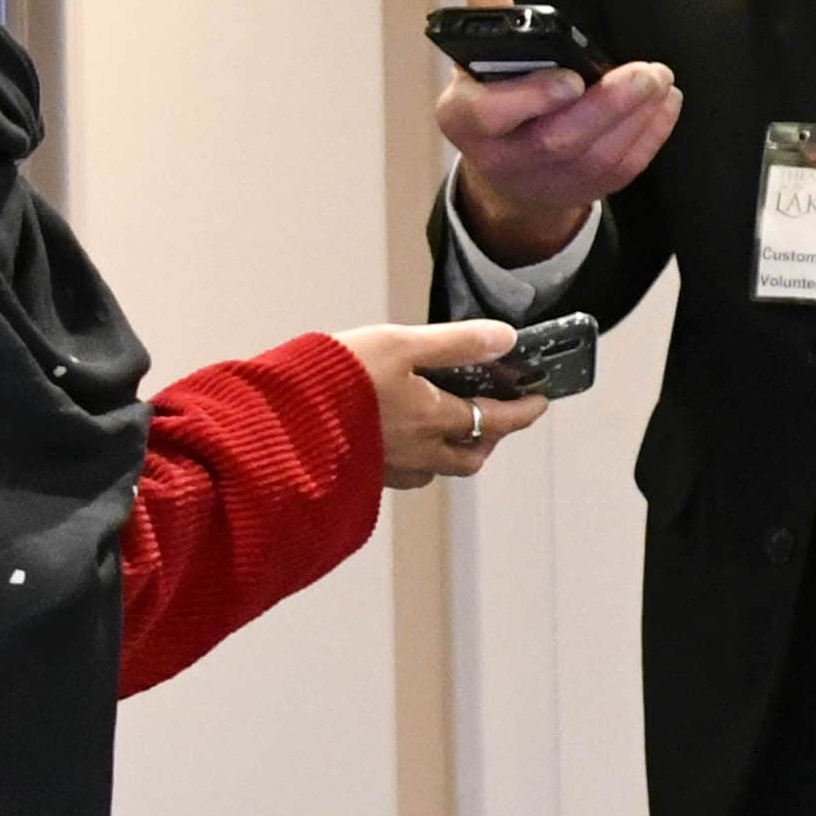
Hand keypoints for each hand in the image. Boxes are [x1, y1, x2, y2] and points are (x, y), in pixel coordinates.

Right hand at [340, 322, 550, 485]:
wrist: (274, 421)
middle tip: (497, 417)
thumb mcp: (399, 344)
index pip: (496, 421)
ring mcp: (388, 470)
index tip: (541, 402)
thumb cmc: (336, 378)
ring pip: (436, 469)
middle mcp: (417, 454)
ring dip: (454, 451)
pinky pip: (404, 474)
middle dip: (490, 439)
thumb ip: (456, 342)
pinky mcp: (361, 476)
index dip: (523, 411)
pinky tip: (403, 439)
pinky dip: (418, 458)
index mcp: (432, 420)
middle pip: (470, 457)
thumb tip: (506, 339)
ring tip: (451, 427)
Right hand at [434, 0, 681, 258]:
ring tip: (660, 79)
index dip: (532, 97)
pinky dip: (651, 134)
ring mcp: (544, 181)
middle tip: (646, 72)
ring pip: (596, 156)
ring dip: (637, 116)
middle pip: (557, 140)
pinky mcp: (584, 190)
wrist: (508, 171)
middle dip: (607, 104)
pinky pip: (622, 169)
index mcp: (464, 120)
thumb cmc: (496, 99)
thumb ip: (487, 22)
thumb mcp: (480, 62)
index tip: (572, 78)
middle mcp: (501, 158)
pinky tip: (665, 102)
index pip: (489, 114)